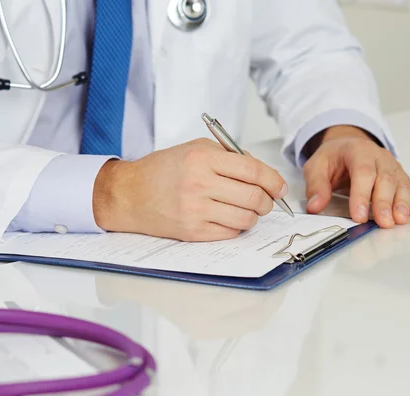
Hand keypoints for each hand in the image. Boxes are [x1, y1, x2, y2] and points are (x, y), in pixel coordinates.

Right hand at [93, 138, 287, 240]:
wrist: (130, 194)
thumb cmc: (162, 171)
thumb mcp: (195, 149)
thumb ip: (229, 156)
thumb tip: (263, 174)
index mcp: (202, 159)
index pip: (254, 171)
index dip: (274, 181)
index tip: (280, 187)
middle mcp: (199, 184)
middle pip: (254, 197)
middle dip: (267, 201)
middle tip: (265, 200)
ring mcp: (195, 211)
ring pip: (246, 219)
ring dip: (253, 216)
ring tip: (245, 209)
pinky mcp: (192, 232)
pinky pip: (230, 233)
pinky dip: (235, 227)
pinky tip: (227, 218)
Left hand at [303, 126, 409, 227]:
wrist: (347, 145)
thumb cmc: (333, 158)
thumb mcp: (316, 166)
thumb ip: (315, 186)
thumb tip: (315, 206)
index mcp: (357, 151)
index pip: (362, 172)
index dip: (361, 195)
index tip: (358, 215)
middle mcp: (379, 157)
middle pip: (385, 179)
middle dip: (384, 203)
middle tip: (383, 222)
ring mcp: (392, 166)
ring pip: (401, 183)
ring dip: (402, 203)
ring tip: (400, 220)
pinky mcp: (400, 176)